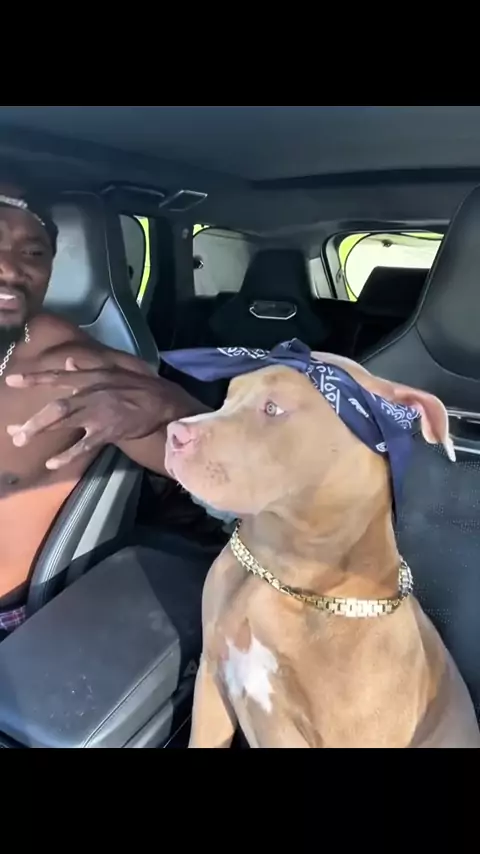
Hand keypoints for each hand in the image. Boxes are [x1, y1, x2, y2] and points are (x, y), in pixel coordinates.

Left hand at [6, 358, 201, 468]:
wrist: (165, 403)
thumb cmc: (140, 387)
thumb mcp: (115, 371)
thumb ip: (89, 367)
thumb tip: (68, 361)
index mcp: (93, 378)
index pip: (58, 377)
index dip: (34, 378)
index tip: (11, 380)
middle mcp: (92, 393)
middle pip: (57, 406)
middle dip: (34, 419)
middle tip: (14, 432)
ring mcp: (100, 413)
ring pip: (65, 421)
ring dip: (41, 431)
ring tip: (21, 441)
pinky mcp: (109, 430)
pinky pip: (84, 444)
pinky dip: (68, 454)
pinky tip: (52, 462)